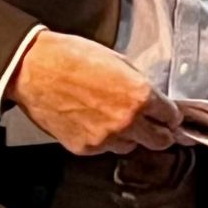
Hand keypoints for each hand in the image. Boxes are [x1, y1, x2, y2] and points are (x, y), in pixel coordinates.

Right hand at [5, 30, 180, 155]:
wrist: (35, 70)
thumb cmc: (74, 58)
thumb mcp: (119, 61)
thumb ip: (141, 84)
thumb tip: (154, 100)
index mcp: (140, 95)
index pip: (172, 117)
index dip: (171, 115)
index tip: (169, 115)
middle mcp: (127, 121)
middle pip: (160, 141)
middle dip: (161, 133)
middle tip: (155, 125)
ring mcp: (105, 139)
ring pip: (131, 147)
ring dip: (130, 137)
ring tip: (115, 119)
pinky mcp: (84, 148)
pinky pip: (105, 149)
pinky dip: (105, 140)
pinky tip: (94, 122)